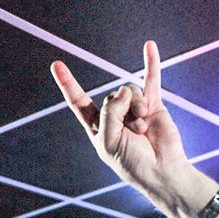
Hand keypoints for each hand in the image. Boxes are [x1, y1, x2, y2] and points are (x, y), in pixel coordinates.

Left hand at [51, 40, 188, 199]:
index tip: (57, 65)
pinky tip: (149, 46)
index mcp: (98, 129)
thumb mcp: (109, 141)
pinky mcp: (153, 106)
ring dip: (136, 107)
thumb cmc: (133, 163)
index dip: (69, 85)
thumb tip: (124, 91)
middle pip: (110, 96)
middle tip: (132, 130)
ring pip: (130, 91)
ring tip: (143, 127)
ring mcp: (134, 110)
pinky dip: (151, 64)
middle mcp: (115, 118)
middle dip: (121, 109)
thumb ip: (110, 112)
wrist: (161, 171)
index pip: (79, 103)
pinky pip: (151, 81)